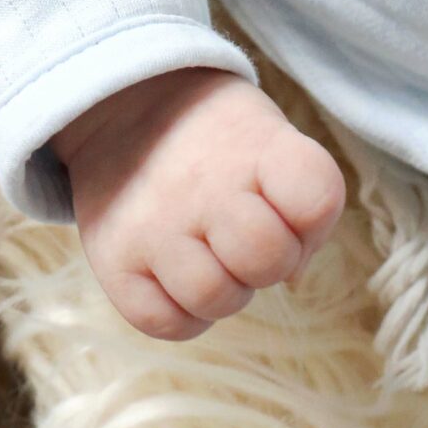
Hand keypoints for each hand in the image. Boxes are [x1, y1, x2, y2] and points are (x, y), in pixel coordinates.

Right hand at [51, 66, 347, 340]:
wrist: (125, 104)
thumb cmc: (219, 136)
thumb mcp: (269, 135)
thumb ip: (301, 202)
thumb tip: (293, 280)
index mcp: (254, 143)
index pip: (315, 195)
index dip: (313, 217)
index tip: (286, 203)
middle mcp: (201, 183)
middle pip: (267, 259)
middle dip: (268, 260)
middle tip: (242, 234)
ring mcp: (152, 223)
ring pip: (214, 299)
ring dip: (223, 289)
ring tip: (208, 251)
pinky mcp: (113, 260)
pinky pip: (166, 323)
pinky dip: (180, 312)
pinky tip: (177, 274)